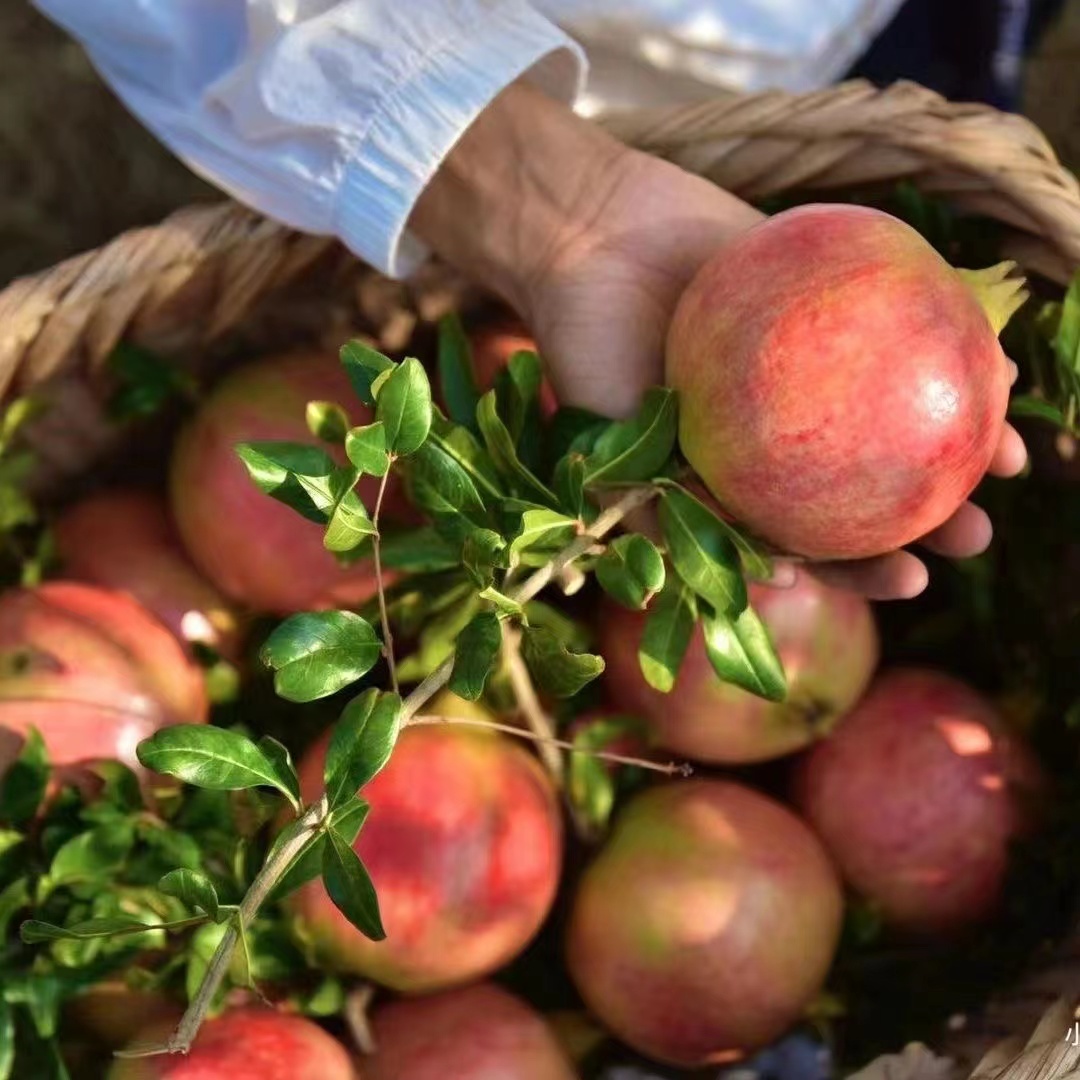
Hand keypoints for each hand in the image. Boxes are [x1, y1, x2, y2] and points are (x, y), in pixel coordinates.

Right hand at [411, 82, 1026, 599]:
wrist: (586, 235)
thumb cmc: (588, 350)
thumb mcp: (614, 452)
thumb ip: (671, 522)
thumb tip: (766, 586)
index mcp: (739, 476)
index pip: (810, 536)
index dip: (862, 569)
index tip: (914, 583)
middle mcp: (780, 427)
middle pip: (863, 482)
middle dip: (927, 516)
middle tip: (976, 536)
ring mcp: (807, 365)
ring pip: (892, 410)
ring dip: (956, 438)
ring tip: (1013, 462)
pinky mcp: (826, 295)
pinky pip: (897, 323)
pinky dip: (947, 343)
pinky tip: (998, 365)